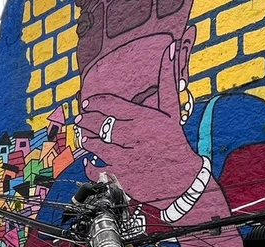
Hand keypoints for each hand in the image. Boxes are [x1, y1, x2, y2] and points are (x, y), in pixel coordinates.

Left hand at [76, 43, 203, 206]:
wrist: (183, 179)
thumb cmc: (174, 140)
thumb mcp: (171, 111)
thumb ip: (166, 81)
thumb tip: (171, 49)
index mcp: (145, 118)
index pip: (112, 106)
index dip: (96, 103)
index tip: (88, 104)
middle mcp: (136, 137)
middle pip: (101, 125)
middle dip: (87, 121)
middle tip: (80, 119)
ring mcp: (129, 158)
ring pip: (97, 146)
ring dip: (88, 141)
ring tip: (85, 136)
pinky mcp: (124, 177)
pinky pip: (98, 169)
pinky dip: (90, 165)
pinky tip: (91, 159)